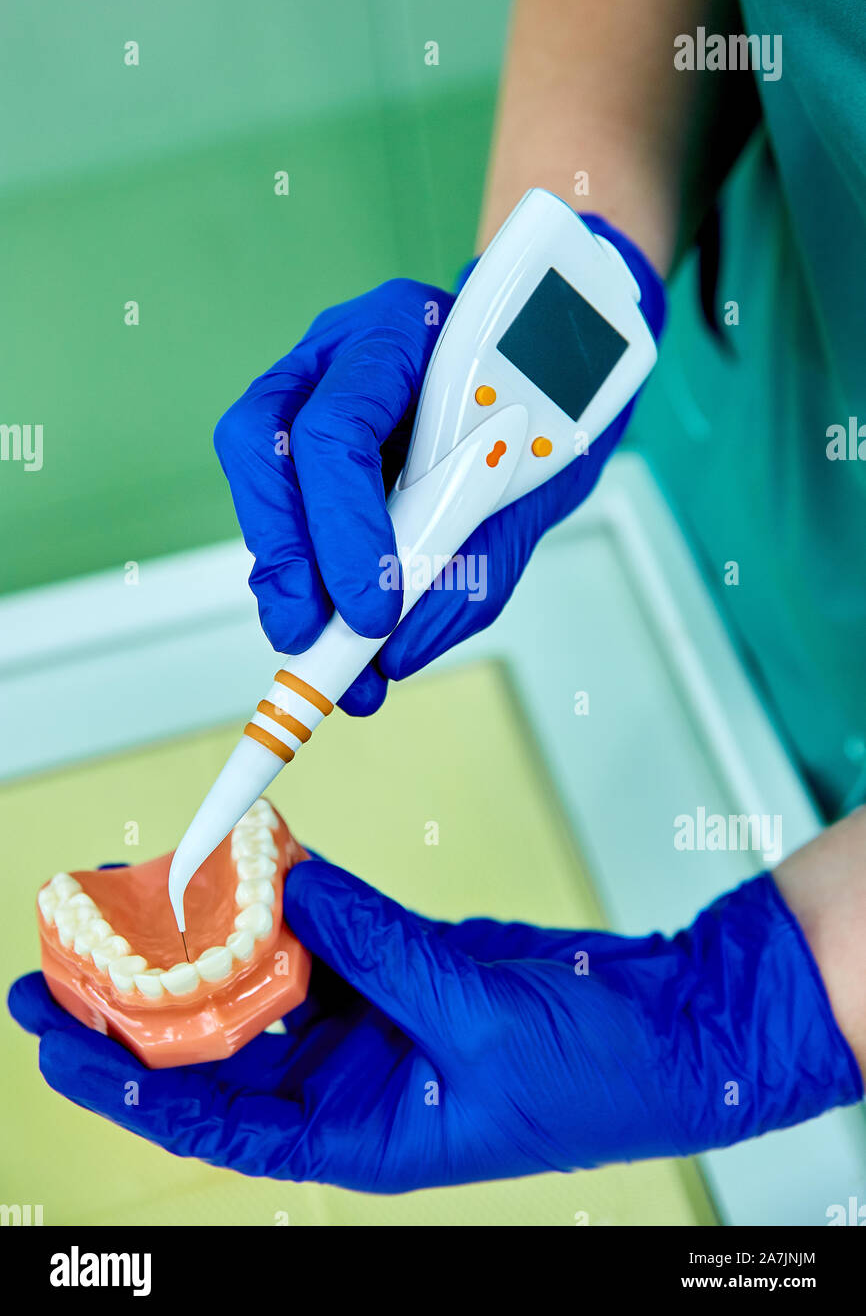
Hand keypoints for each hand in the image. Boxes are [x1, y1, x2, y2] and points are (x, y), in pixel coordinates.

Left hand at [8, 859, 858, 1192]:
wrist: (678, 1024)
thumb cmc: (594, 1072)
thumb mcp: (475, 1020)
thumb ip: (377, 949)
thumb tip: (286, 887)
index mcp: (362, 1136)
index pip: (216, 1119)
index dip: (131, 1082)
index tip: (61, 1041)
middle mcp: (356, 1082)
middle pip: (227, 1043)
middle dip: (154, 999)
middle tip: (85, 946)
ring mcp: (381, 1019)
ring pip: (274, 977)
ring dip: (221, 937)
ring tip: (157, 888)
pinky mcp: (411, 965)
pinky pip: (335, 926)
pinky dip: (298, 893)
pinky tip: (260, 857)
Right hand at [214, 215, 665, 714]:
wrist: (560, 379)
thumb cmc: (549, 410)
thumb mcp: (536, 491)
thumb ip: (473, 568)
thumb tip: (396, 652)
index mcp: (401, 333)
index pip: (336, 427)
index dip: (344, 529)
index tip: (371, 612)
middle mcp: (340, 353)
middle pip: (261, 445)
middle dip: (283, 554)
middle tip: (310, 637)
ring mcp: (313, 388)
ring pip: (258, 475)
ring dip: (286, 572)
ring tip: (325, 651)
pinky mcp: (308, 441)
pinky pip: (287, 509)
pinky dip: (306, 572)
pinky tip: (333, 622)